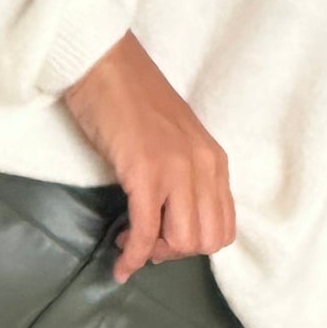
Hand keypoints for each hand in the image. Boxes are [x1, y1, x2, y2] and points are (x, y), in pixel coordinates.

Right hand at [60, 31, 235, 282]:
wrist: (103, 63)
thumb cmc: (129, 98)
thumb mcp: (173, 140)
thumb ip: (183, 173)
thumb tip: (170, 215)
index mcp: (214, 160)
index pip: (223, 226)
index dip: (193, 244)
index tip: (164, 239)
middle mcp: (204, 167)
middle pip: (206, 240)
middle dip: (174, 253)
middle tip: (146, 243)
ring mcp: (177, 169)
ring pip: (182, 241)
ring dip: (155, 254)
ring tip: (130, 242)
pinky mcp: (146, 172)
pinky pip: (147, 232)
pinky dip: (133, 256)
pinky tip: (120, 264)